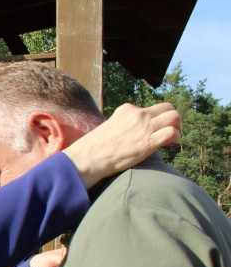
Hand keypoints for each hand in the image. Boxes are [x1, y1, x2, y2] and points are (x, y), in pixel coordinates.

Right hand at [65, 102, 181, 188]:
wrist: (88, 158)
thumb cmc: (95, 148)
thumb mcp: (109, 128)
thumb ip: (122, 125)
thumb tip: (130, 133)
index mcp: (127, 110)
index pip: (151, 108)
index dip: (157, 119)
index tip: (153, 131)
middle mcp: (138, 114)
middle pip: (168, 108)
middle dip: (172, 119)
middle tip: (168, 132)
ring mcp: (144, 126)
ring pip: (175, 117)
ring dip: (177, 127)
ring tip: (170, 139)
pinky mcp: (149, 141)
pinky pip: (173, 132)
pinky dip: (175, 138)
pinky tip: (168, 144)